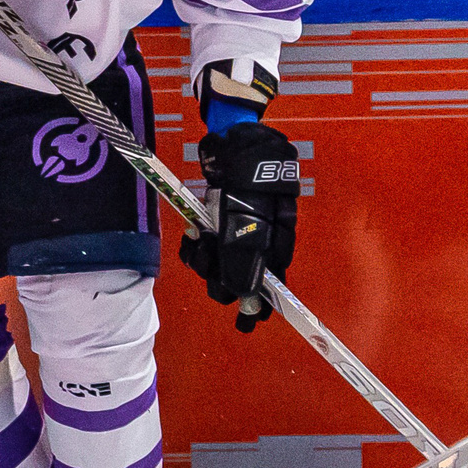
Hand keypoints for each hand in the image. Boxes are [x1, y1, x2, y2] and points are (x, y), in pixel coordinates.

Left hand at [180, 121, 301, 332]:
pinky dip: (193, 246)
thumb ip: (250, 258)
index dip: (256, 306)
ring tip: (200, 241)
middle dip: (220, 278)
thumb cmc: (252, 182)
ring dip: (203, 260)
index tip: (247, 322)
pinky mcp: (212, 226)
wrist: (238, 145)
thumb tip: (245, 293)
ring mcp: (231, 236)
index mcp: (274, 247)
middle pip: (234, 282)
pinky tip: (193, 233)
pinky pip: (199, 249)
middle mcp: (254, 246)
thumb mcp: (255, 222)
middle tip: (211, 259)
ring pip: (213, 267)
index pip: (267, 287)